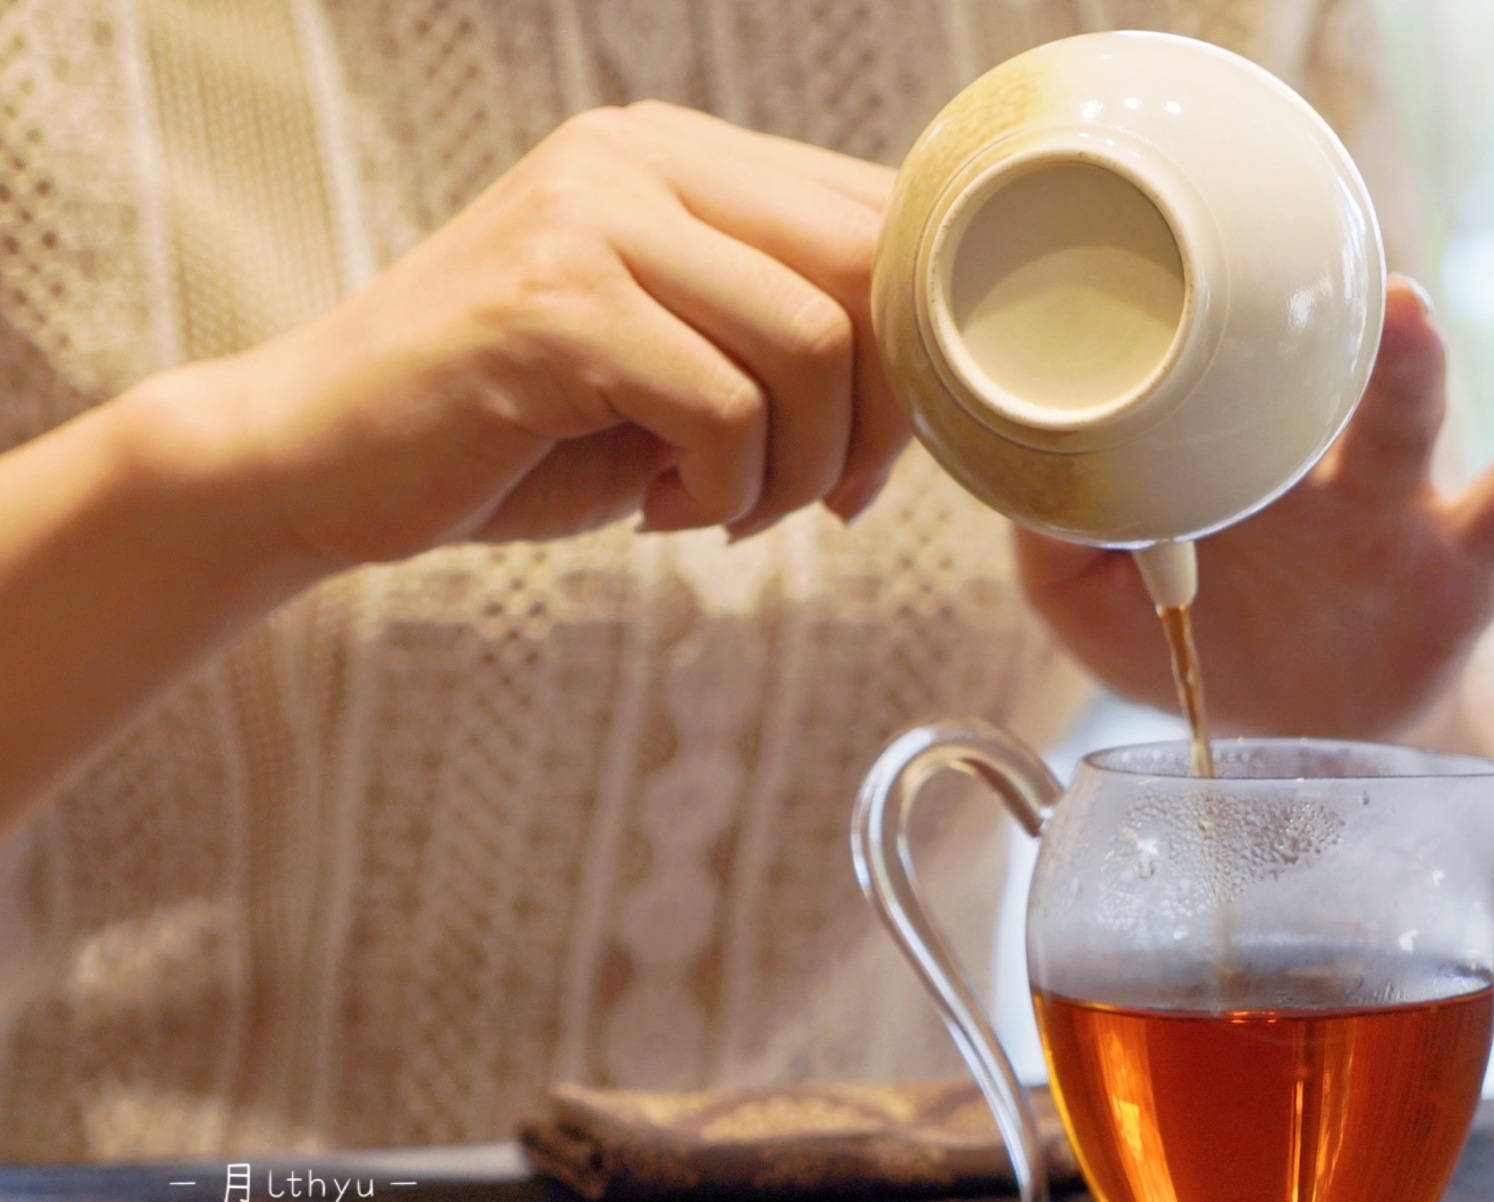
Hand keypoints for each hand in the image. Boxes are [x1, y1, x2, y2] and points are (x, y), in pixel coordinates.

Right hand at [182, 102, 904, 571]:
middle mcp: (637, 158)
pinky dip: (726, 491)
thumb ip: (783, 341)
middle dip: (882, 415)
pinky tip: (667, 514)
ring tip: (733, 511)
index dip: (916, 353)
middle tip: (831, 496)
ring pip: (811, 340)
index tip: (875, 453)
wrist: (318, 459)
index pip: (878, 216)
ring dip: (802, 467)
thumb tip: (933, 399)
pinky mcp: (550, 304)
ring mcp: (589, 219)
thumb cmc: (515, 430)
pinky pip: (724, 407)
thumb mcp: (673, 363)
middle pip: (868, 267)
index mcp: (678, 154)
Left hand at [1015, 275, 1493, 740]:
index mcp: (1215, 461)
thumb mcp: (1092, 612)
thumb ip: (1048, 544)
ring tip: (1407, 310)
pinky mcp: (1460, 566)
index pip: (1197, 380)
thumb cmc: (1200, 650)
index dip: (1172, 341)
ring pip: (1399, 422)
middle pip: (1307, 378)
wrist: (1299, 743)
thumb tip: (1012, 468)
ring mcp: (1387, 506)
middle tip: (1275, 255)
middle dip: (1285, 320)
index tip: (1145, 279)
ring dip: (1405, 364)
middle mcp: (1303, 464)